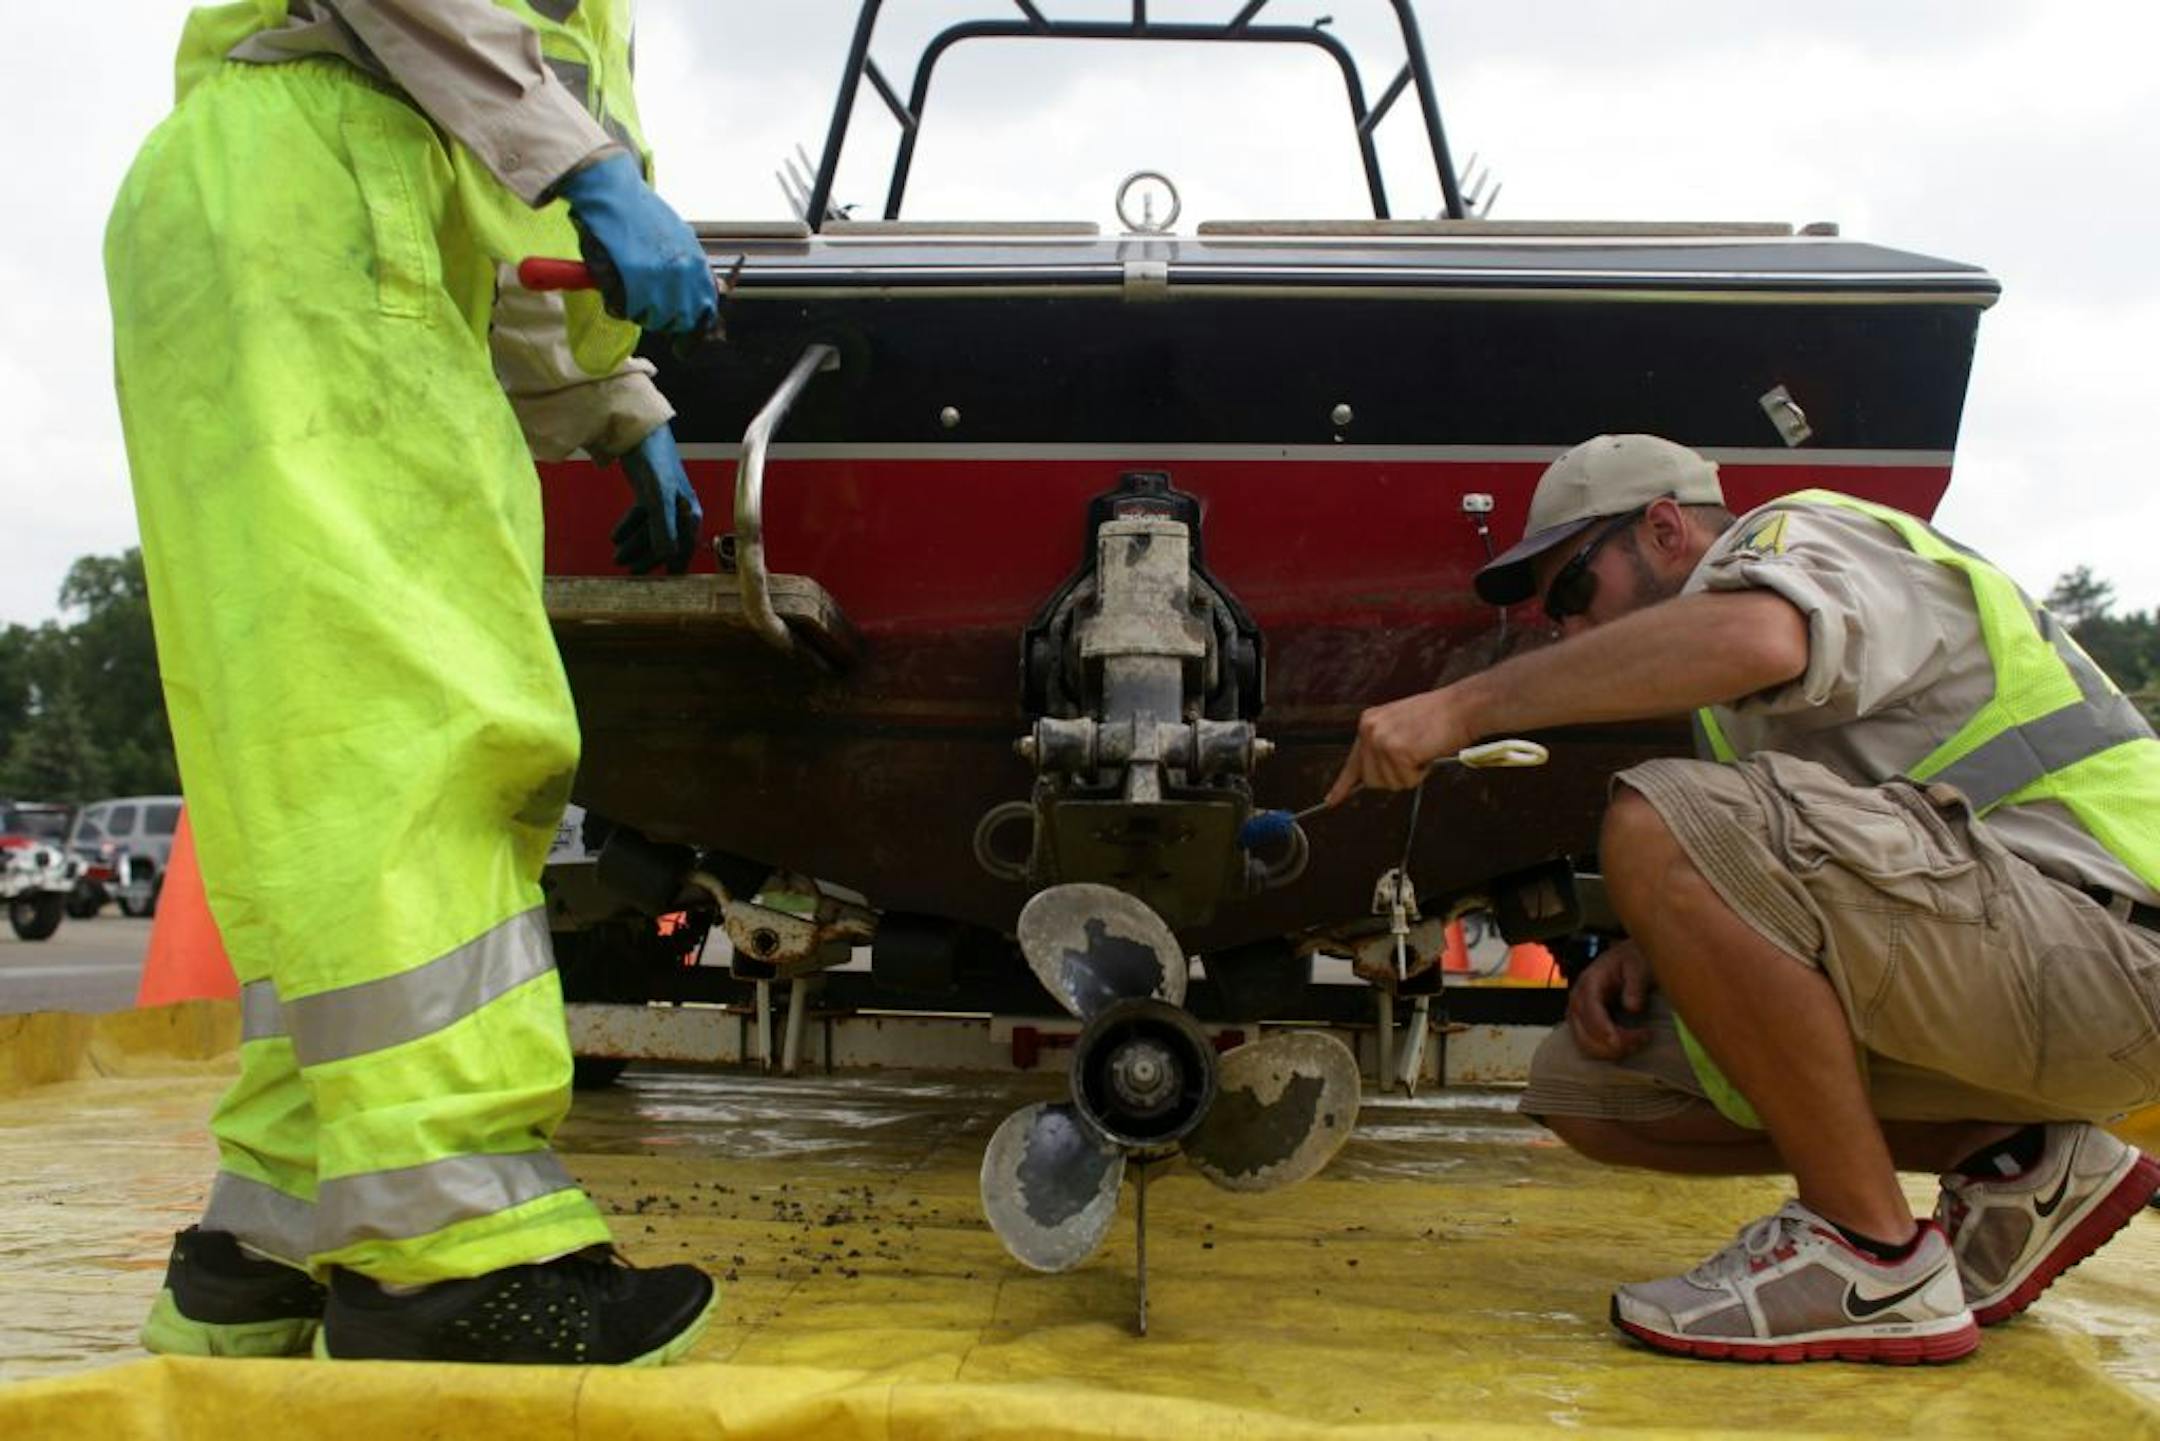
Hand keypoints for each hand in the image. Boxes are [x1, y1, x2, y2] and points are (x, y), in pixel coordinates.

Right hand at [557, 153, 717, 334]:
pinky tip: (611, 284)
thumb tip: (691, 296)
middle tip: (643, 304)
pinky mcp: (634, 280)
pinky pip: (627, 311)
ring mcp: (660, 278)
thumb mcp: (677, 237)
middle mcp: (684, 274)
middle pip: (680, 321)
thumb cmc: (639, 212)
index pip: (707, 309)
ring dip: (638, 311)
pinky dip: (617, 304)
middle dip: (662, 320)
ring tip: (625, 288)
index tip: (680, 336)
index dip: (692, 326)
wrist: (613, 191)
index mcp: (696, 263)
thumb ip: (687, 267)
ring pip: (653, 319)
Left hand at [614, 424, 701, 573]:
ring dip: (635, 545)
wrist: (640, 432)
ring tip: (617, 556)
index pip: (683, 548)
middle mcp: (681, 510)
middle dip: (647, 557)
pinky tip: (615, 537)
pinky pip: (641, 518)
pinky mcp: (649, 494)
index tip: (660, 585)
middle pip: (665, 541)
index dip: (672, 566)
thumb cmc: (655, 462)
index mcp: (690, 513)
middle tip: (628, 571)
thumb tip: (667, 557)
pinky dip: (629, 528)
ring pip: (651, 531)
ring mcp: (665, 502)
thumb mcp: (658, 498)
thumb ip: (662, 528)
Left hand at [1323, 687, 1475, 805]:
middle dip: (1395, 777)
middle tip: (1414, 756)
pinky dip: (1420, 773)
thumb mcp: (1400, 728)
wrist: (1462, 706)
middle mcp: (1369, 730)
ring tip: (1422, 749)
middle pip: (1372, 780)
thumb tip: (1371, 777)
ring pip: (1390, 783)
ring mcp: (1381, 741)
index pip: (1352, 762)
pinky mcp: (1397, 751)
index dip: (1342, 785)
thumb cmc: (1439, 718)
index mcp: (1368, 722)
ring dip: (1410, 774)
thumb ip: (1383, 748)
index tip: (1331, 801)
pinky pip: (1406, 781)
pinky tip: (1426, 752)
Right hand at [1566, 940, 1654, 1060]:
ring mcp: (1578, 1014)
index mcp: (1589, 981)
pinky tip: (1628, 1047)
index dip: (1601, 1027)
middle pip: (1583, 1030)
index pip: (1589, 1008)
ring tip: (1639, 1043)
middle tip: (1642, 1039)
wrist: (1627, 959)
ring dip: (1610, 1051)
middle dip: (1611, 1044)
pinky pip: (1588, 1045)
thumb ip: (1635, 985)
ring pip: (1584, 1043)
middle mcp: (1578, 999)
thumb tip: (1632, 1007)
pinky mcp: (1583, 1024)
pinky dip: (1606, 1052)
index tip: (1619, 1041)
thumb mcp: (1638, 966)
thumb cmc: (1633, 961)